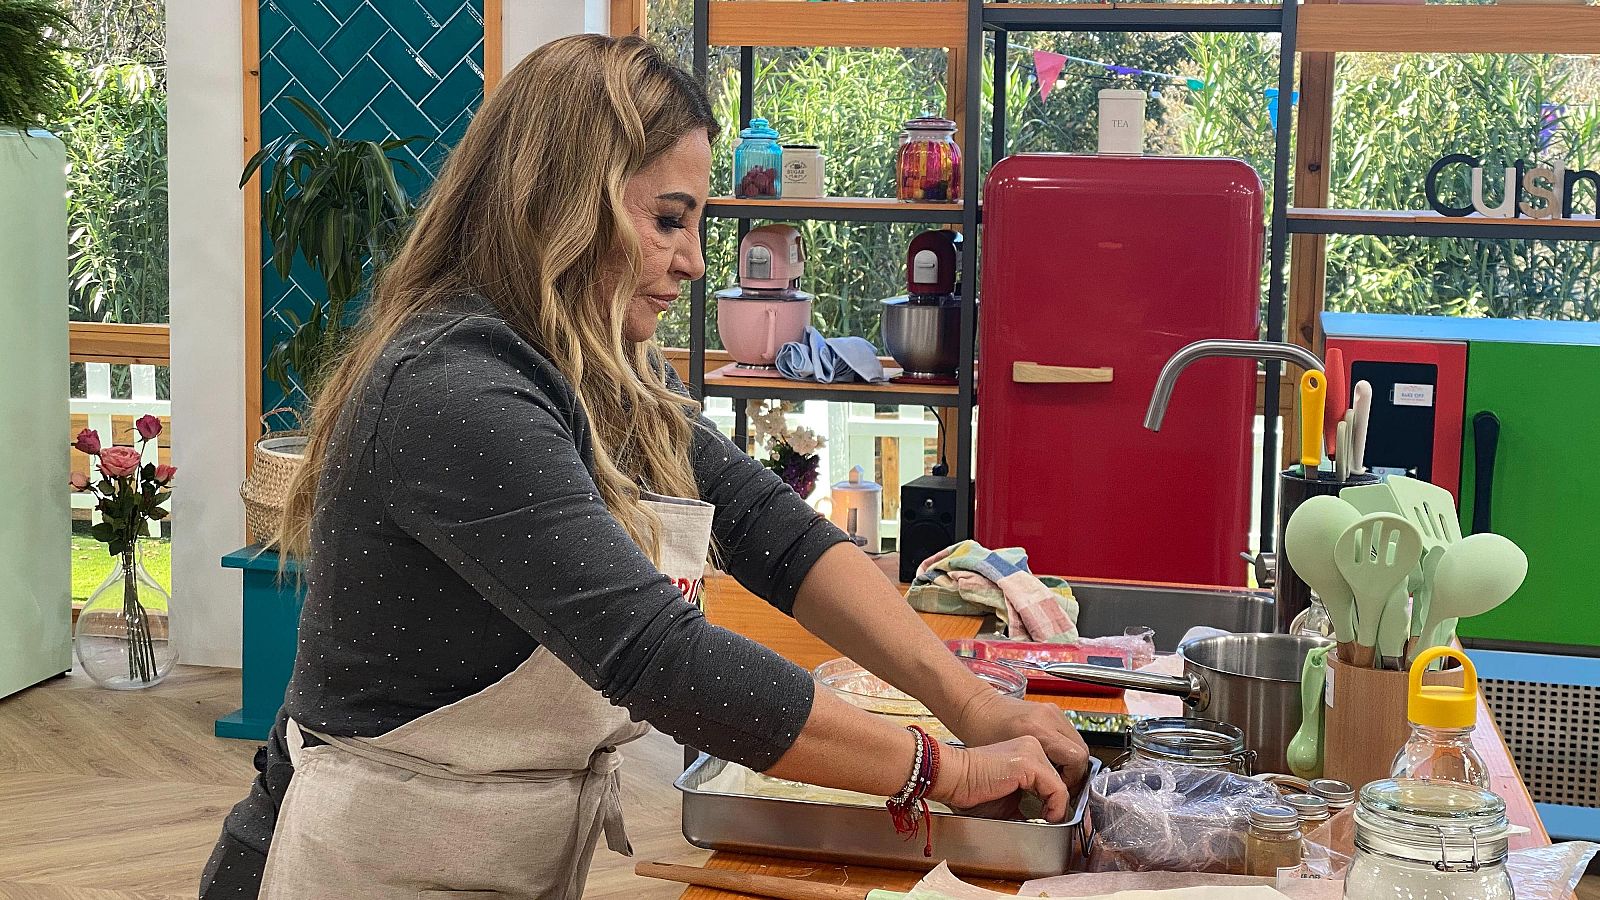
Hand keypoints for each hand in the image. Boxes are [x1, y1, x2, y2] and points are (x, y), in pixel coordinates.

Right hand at [930, 736, 1069, 821]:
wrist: (953, 777)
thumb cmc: (971, 788)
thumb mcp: (1008, 799)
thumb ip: (1028, 804)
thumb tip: (1045, 819)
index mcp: (1026, 750)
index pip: (1054, 775)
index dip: (1056, 799)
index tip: (1050, 817)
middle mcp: (1032, 746)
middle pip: (1061, 778)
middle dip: (1059, 802)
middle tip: (1052, 820)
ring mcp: (1032, 752)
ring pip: (1062, 784)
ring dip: (1058, 806)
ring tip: (1049, 820)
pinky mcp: (1029, 763)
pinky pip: (1057, 790)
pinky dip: (1056, 807)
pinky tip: (1046, 817)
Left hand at [946, 691, 1090, 788]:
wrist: (977, 708)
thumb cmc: (982, 733)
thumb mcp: (1006, 764)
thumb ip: (1031, 780)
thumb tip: (1049, 800)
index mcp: (1037, 730)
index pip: (1076, 759)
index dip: (1072, 780)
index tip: (1060, 790)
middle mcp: (1048, 718)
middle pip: (1082, 753)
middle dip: (1075, 774)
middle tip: (1061, 788)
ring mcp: (1052, 712)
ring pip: (1078, 745)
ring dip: (1071, 764)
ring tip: (1055, 776)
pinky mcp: (1052, 711)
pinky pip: (1070, 736)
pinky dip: (1066, 752)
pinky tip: (1051, 761)